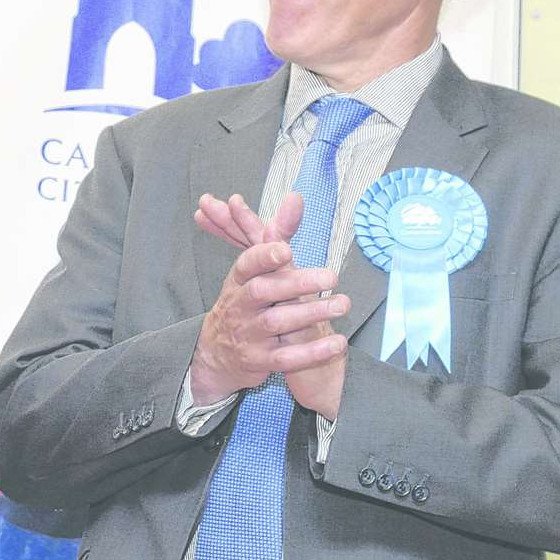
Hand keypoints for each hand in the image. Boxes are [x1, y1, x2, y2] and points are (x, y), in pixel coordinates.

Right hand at [192, 192, 349, 419]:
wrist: (216, 355)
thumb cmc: (243, 304)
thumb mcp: (253, 270)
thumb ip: (276, 234)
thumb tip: (296, 197)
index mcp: (238, 281)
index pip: (247, 265)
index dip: (264, 257)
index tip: (285, 250)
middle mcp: (241, 306)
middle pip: (264, 292)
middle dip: (297, 283)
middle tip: (331, 275)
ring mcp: (249, 335)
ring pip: (278, 323)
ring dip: (311, 314)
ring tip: (342, 304)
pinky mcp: (260, 361)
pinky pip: (288, 358)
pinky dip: (313, 351)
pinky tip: (338, 343)